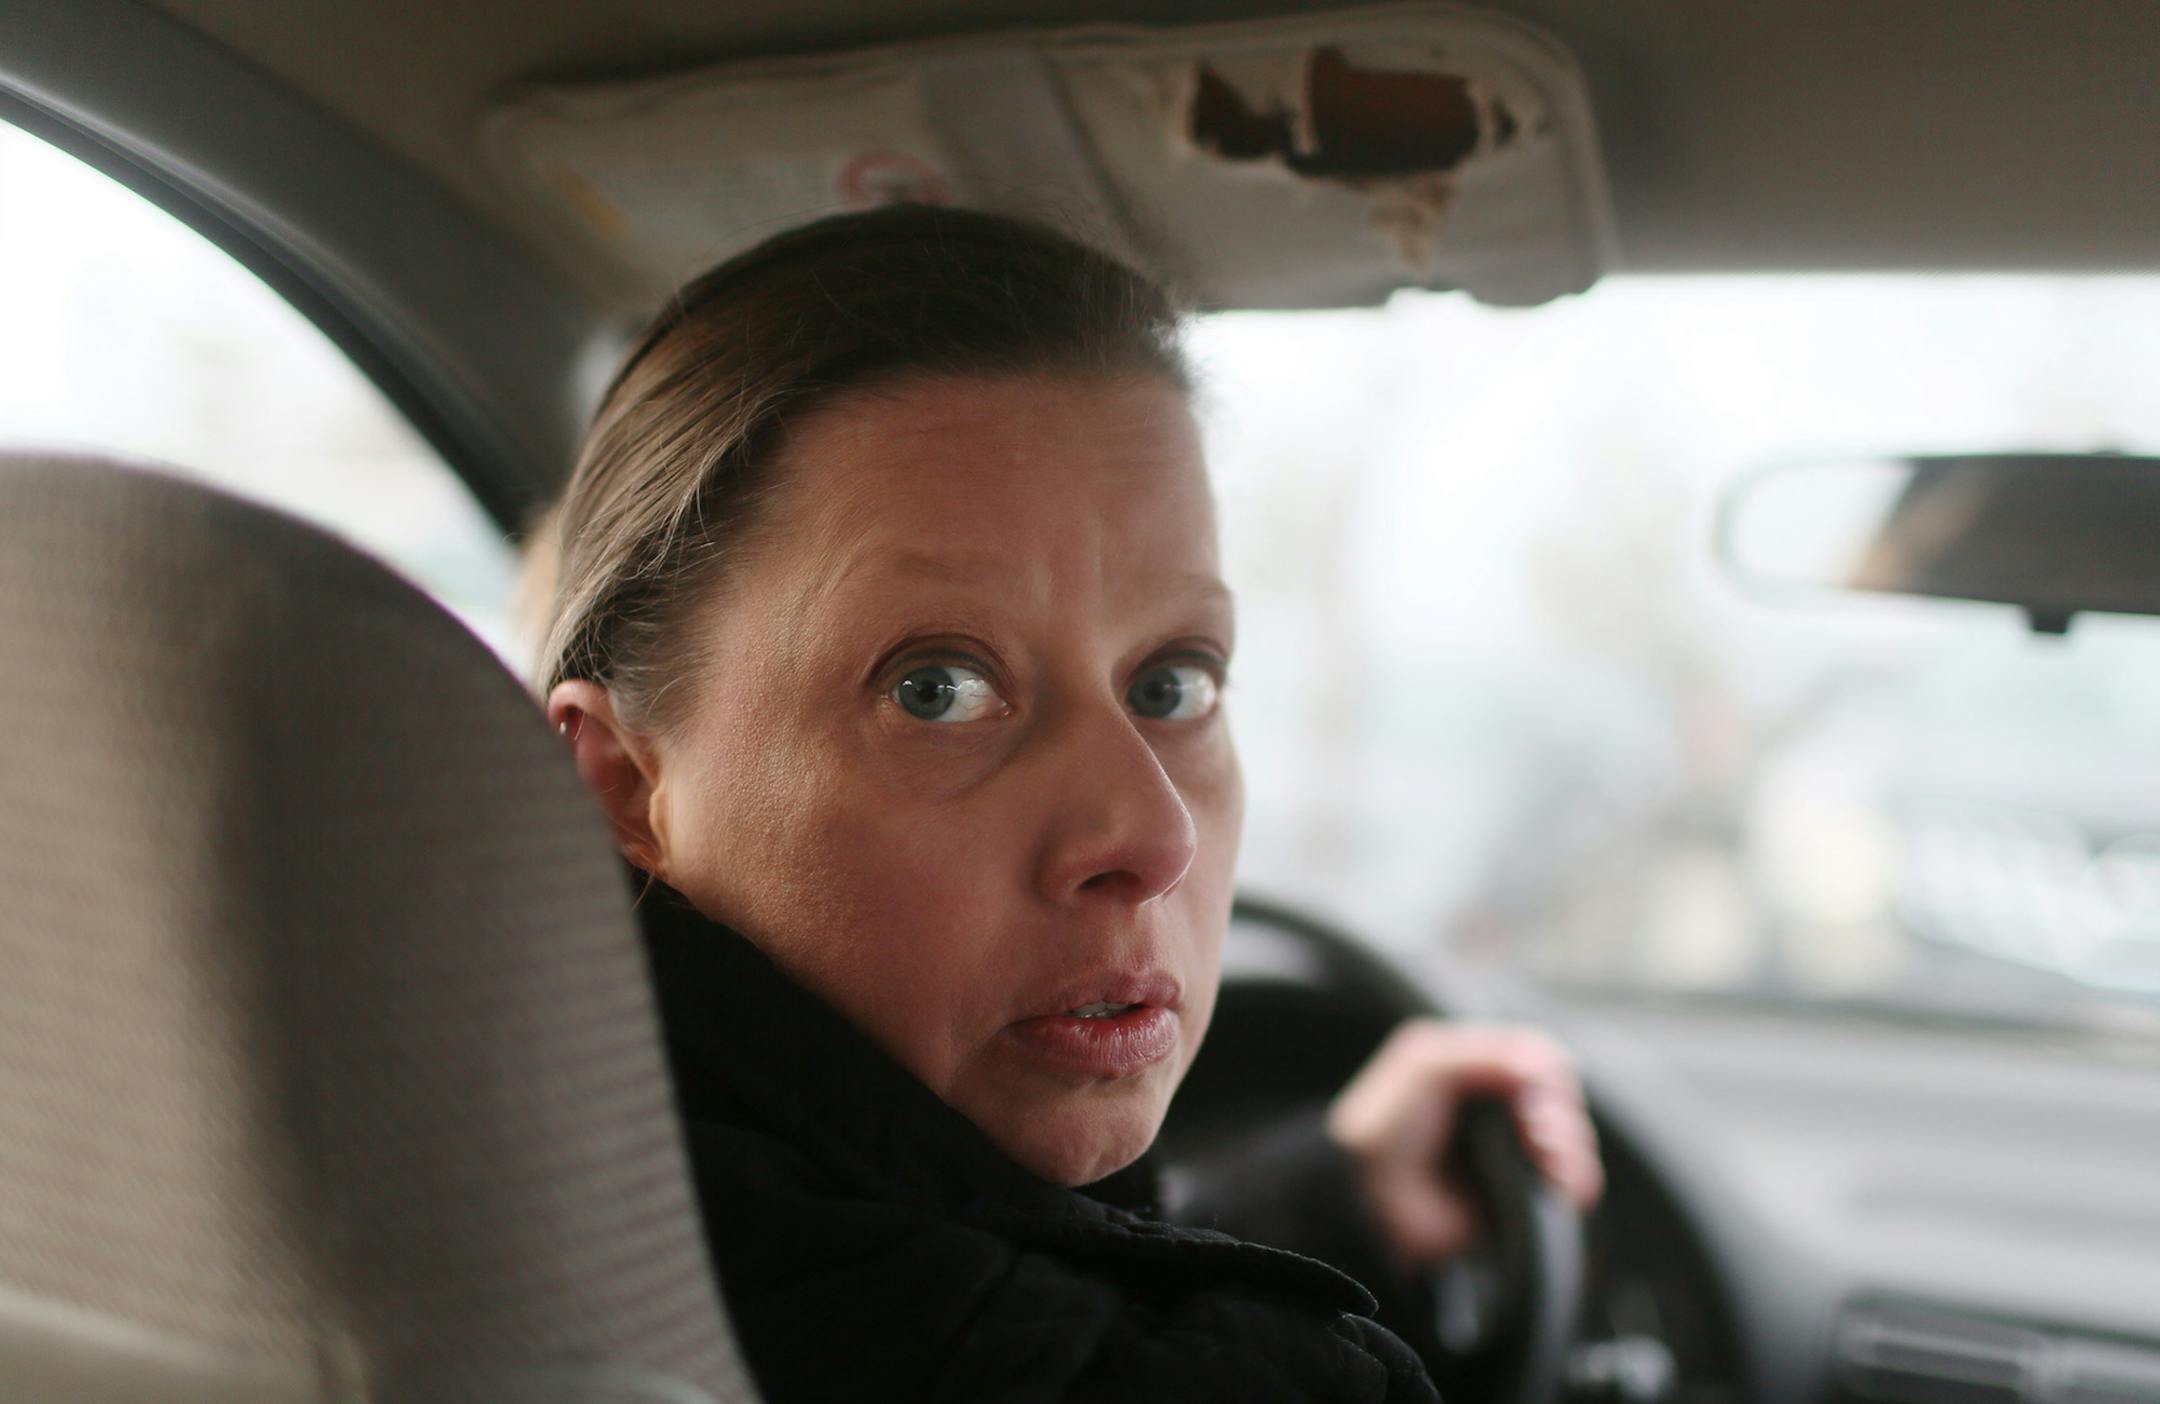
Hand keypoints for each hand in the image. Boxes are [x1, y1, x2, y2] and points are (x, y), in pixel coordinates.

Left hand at [1326, 1020, 1603, 1264]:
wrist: (1365, 1194)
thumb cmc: (1383, 1121)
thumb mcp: (1425, 1061)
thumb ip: (1486, 1053)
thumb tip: (1548, 1065)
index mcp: (1478, 1071)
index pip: (1540, 1061)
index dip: (1548, 1074)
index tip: (1536, 1093)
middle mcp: (1499, 1111)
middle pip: (1562, 1102)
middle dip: (1561, 1113)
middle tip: (1538, 1128)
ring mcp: (1510, 1155)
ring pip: (1573, 1143)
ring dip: (1572, 1146)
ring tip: (1546, 1152)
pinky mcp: (1518, 1199)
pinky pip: (1569, 1188)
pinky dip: (1577, 1181)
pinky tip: (1564, 1181)